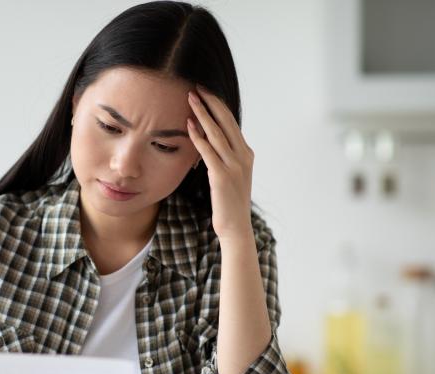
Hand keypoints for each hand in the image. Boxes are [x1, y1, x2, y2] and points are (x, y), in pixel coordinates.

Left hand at [186, 85, 254, 243]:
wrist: (235, 226)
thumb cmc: (229, 202)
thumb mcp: (231, 174)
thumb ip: (225, 157)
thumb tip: (211, 141)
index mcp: (246, 153)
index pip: (231, 122)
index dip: (218, 105)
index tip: (206, 91)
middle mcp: (243, 156)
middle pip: (226, 121)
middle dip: (211, 102)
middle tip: (197, 86)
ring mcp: (234, 165)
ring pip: (217, 132)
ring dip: (202, 114)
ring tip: (190, 98)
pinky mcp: (222, 176)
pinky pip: (209, 151)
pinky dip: (198, 137)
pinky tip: (188, 125)